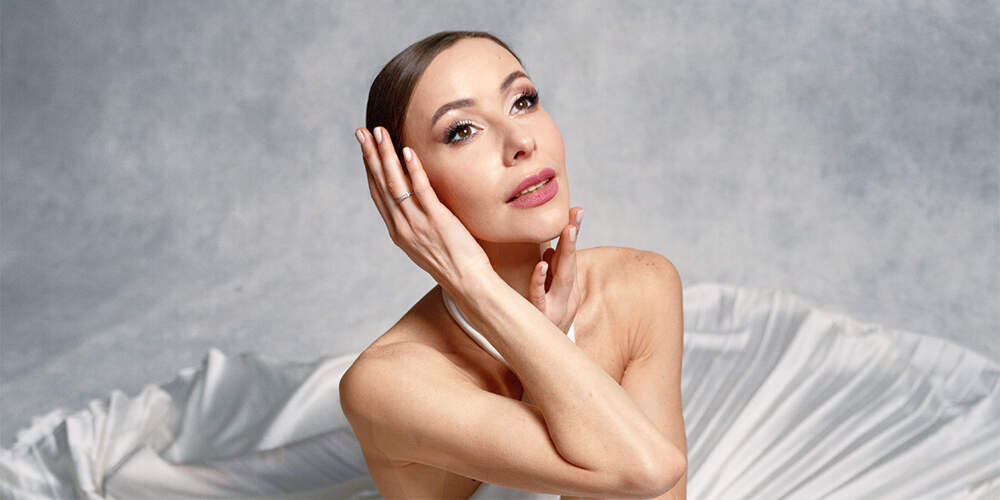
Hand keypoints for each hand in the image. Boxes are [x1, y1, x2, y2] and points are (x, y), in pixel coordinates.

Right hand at [357, 126, 493, 290]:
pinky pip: (421, 191)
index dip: (369, 168)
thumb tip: (416, 203)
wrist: (467, 284)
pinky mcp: (437, 221)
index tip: (364, 147)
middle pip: (381, 185)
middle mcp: (402, 226)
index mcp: (397, 231)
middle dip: (370, 156)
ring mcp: (417, 224)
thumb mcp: (426, 243)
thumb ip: (416, 223)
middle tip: (361, 132)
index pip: (378, 193)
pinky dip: (413, 170)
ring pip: (396, 184)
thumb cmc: (452, 264)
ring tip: (380, 134)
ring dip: (386, 156)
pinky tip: (407, 152)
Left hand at [527, 206, 583, 333]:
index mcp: (568, 286)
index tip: (576, 210)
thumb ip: (552, 273)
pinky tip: (540, 266)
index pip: (571, 254)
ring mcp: (555, 305)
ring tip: (568, 231)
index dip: (573, 231)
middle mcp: (565, 294)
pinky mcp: (541, 317)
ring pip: (562, 276)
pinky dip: (540, 281)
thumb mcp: (554, 297)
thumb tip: (549, 250)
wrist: (548, 355)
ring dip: (566, 252)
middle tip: (575, 214)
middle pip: (570, 261)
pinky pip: (539, 297)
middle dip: (573, 236)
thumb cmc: (549, 321)